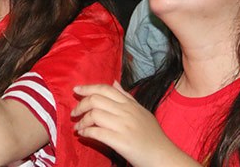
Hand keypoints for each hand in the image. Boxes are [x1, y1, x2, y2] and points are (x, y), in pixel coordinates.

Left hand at [72, 82, 186, 166]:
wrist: (164, 157)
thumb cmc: (153, 136)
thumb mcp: (142, 112)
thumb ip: (126, 97)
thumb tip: (113, 82)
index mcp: (130, 104)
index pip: (105, 89)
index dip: (88, 88)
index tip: (76, 90)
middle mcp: (127, 112)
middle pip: (96, 100)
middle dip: (81, 105)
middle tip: (74, 112)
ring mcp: (124, 126)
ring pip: (94, 115)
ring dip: (82, 121)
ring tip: (78, 127)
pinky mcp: (121, 141)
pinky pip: (97, 132)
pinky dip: (87, 132)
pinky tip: (83, 134)